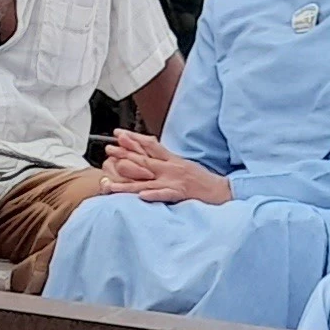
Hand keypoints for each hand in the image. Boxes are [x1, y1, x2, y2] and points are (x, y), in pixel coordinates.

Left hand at [103, 131, 228, 205]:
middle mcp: (171, 168)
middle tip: (108, 150)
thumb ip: (165, 159)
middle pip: (144, 160)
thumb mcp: (182, 164)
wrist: (221, 190)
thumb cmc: (200, 179)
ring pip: (147, 180)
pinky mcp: (180, 193)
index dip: (133, 139)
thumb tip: (148, 152)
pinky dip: (153, 194)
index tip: (117, 133)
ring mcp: (175, 181)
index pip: (150, 145)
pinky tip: (141, 196)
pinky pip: (165, 194)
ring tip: (111, 183)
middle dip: (125, 155)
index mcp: (171, 160)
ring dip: (128, 182)